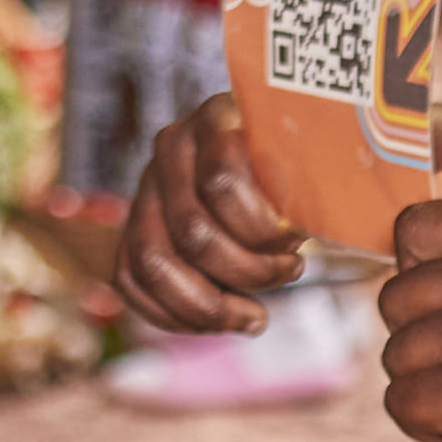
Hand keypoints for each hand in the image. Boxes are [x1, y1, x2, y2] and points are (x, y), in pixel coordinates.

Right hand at [115, 92, 308, 329]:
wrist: (261, 159)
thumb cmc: (297, 168)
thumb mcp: (311, 162)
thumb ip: (312, 182)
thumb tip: (301, 231)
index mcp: (216, 119)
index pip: (223, 180)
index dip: (263, 230)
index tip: (297, 248)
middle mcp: (172, 147)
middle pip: (191, 231)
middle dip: (245, 273)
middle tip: (285, 277)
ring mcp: (146, 186)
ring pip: (152, 261)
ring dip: (209, 305)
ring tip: (253, 317)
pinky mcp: (130, 225)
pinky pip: (130, 281)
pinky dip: (174, 315)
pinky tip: (218, 322)